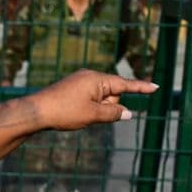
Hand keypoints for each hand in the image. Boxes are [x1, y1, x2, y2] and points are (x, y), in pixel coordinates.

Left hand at [32, 69, 158, 130]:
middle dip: (108, 107)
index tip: (156, 87)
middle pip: (112, 95)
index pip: (125, 84)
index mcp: (97, 79)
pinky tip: (72, 113)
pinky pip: (88, 100)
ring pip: (99, 99)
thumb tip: (128, 114)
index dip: (141, 88)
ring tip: (76, 114)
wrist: (35, 112)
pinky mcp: (71, 88)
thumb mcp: (93, 115)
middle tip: (87, 114)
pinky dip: (87, 108)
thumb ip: (114, 114)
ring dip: (96, 109)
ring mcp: (79, 81)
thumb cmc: (64, 112)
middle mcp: (89, 76)